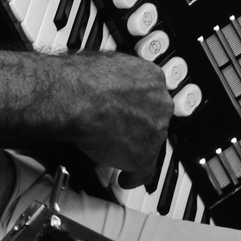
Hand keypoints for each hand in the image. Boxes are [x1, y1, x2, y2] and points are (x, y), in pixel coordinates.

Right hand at [63, 51, 172, 189]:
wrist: (79, 98)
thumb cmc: (86, 78)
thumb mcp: (110, 62)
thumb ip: (122, 76)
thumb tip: (112, 79)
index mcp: (153, 78)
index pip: (154, 95)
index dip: (141, 104)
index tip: (133, 109)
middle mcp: (160, 104)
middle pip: (156, 119)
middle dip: (141, 125)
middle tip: (123, 128)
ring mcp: (156, 132)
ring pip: (150, 144)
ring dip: (136, 148)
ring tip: (119, 152)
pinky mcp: (144, 157)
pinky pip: (143, 173)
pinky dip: (132, 177)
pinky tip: (125, 178)